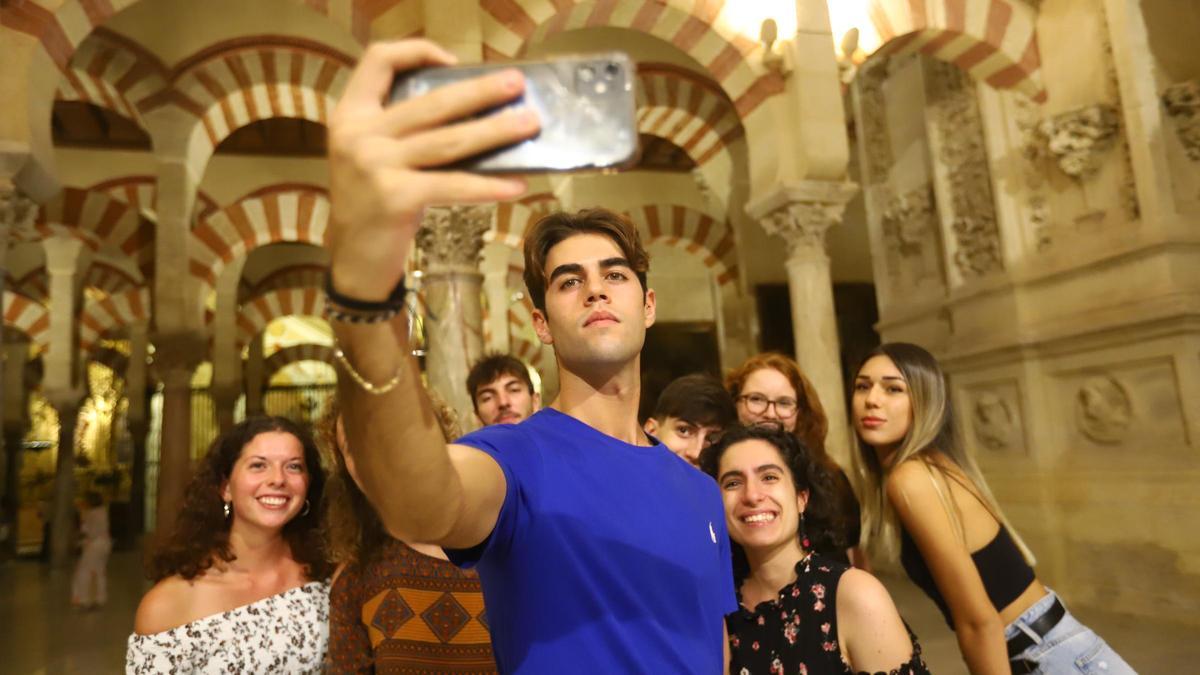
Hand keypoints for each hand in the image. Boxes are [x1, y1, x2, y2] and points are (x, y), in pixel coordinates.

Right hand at [327, 40, 539, 300]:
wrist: (352, 258)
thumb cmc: (373, 201)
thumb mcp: (374, 154)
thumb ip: (404, 128)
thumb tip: (474, 110)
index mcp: (352, 114)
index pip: (378, 61)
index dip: (417, 51)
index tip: (454, 60)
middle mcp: (359, 134)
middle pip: (430, 102)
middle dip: (479, 91)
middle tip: (516, 84)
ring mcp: (375, 165)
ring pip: (448, 141)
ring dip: (495, 131)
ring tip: (529, 124)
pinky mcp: (396, 198)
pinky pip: (453, 185)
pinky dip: (488, 186)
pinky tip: (516, 185)